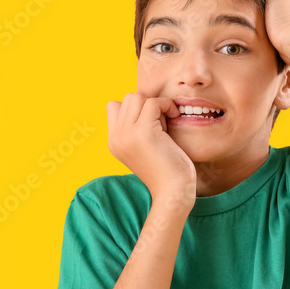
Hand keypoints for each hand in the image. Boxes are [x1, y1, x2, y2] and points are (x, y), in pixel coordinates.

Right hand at [105, 94, 196, 208]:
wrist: (173, 192)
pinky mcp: (142, 132)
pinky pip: (153, 102)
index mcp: (114, 142)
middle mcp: (115, 138)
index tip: (153, 124)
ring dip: (156, 105)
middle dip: (147, 105)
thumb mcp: (146, 148)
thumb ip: (138, 129)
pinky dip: (167, 106)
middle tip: (162, 125)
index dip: (137, 109)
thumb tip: (147, 103)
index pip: (114, 107)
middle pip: (126, 99)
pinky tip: (175, 118)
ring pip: (136, 97)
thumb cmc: (167, 171)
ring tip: (167, 124)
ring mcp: (126, 134)